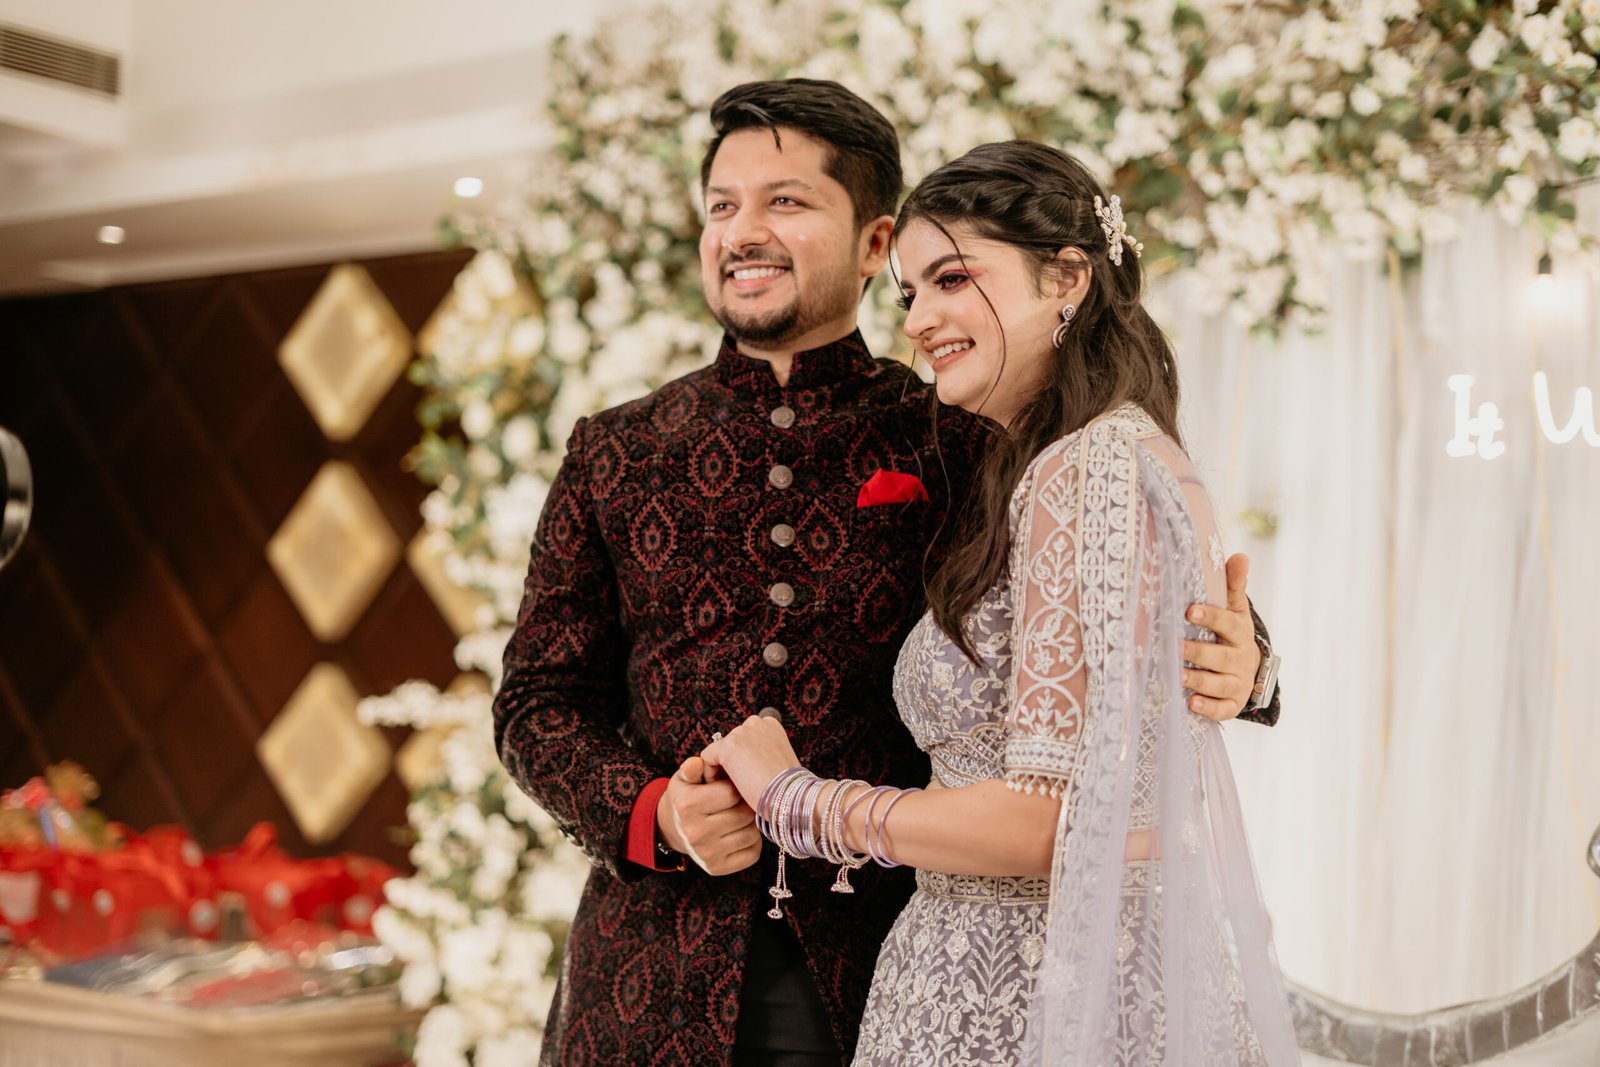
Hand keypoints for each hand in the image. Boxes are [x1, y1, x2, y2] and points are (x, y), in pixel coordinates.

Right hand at [656, 756, 760, 874]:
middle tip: (741, 801)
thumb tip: (697, 763)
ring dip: (751, 823)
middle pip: (743, 814)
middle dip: (746, 804)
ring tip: (741, 815)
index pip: (730, 793)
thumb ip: (692, 768)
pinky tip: (741, 832)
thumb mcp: (685, 779)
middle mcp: (694, 832)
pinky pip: (752, 854)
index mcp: (687, 806)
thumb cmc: (687, 797)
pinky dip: (753, 842)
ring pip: (751, 834)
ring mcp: (705, 854)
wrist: (675, 829)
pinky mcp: (716, 868)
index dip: (736, 786)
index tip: (732, 786)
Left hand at [700, 715, 801, 811]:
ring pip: (718, 751)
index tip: (751, 776)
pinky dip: (710, 774)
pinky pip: (707, 758)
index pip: (745, 738)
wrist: (791, 796)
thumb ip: (763, 754)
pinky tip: (723, 789)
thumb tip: (746, 763)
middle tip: (741, 784)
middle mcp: (756, 723)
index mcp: (771, 725)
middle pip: (731, 743)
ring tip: (733, 789)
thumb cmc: (787, 787)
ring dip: (723, 769)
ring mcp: (741, 733)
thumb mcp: (779, 763)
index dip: (744, 758)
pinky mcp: (727, 747)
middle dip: (733, 762)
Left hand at [1182, 553, 1262, 721]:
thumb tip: (1240, 555)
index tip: (1189, 610)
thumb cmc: (1232, 633)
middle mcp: (1240, 658)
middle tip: (1175, 647)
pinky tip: (1191, 702)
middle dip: (1198, 652)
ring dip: (1198, 679)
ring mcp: (1237, 683)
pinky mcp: (1231, 704)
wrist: (1250, 668)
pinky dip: (1208, 707)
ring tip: (1177, 675)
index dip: (1210, 616)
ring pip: (1219, 683)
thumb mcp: (1235, 609)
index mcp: (1239, 632)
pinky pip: (1222, 708)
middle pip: (1221, 656)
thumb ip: (1233, 584)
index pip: (1227, 623)